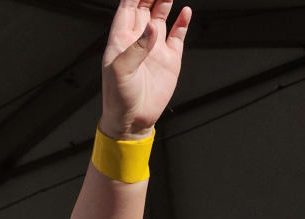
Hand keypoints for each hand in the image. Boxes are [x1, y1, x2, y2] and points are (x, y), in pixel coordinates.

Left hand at [101, 1, 191, 139]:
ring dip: (165, 2)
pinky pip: (177, 35)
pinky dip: (182, 22)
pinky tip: (186, 11)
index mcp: (121, 41)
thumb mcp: (121, 72)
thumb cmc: (119, 98)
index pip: (127, 8)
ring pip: (161, 16)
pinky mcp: (170, 59)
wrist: (133, 120)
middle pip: (145, 7)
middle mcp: (138, 40)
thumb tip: (150, 27)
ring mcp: (155, 48)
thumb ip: (135, 48)